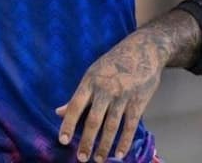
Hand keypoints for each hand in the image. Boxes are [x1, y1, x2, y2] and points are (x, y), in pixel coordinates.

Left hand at [55, 31, 164, 161]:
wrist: (143, 50)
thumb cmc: (114, 63)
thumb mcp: (93, 74)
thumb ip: (78, 96)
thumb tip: (58, 112)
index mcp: (90, 81)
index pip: (76, 106)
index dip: (69, 124)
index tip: (62, 140)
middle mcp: (105, 89)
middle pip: (94, 120)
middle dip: (87, 141)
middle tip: (81, 158)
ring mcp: (123, 96)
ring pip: (112, 125)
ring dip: (105, 145)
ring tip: (99, 160)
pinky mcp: (138, 101)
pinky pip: (130, 125)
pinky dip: (125, 141)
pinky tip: (120, 153)